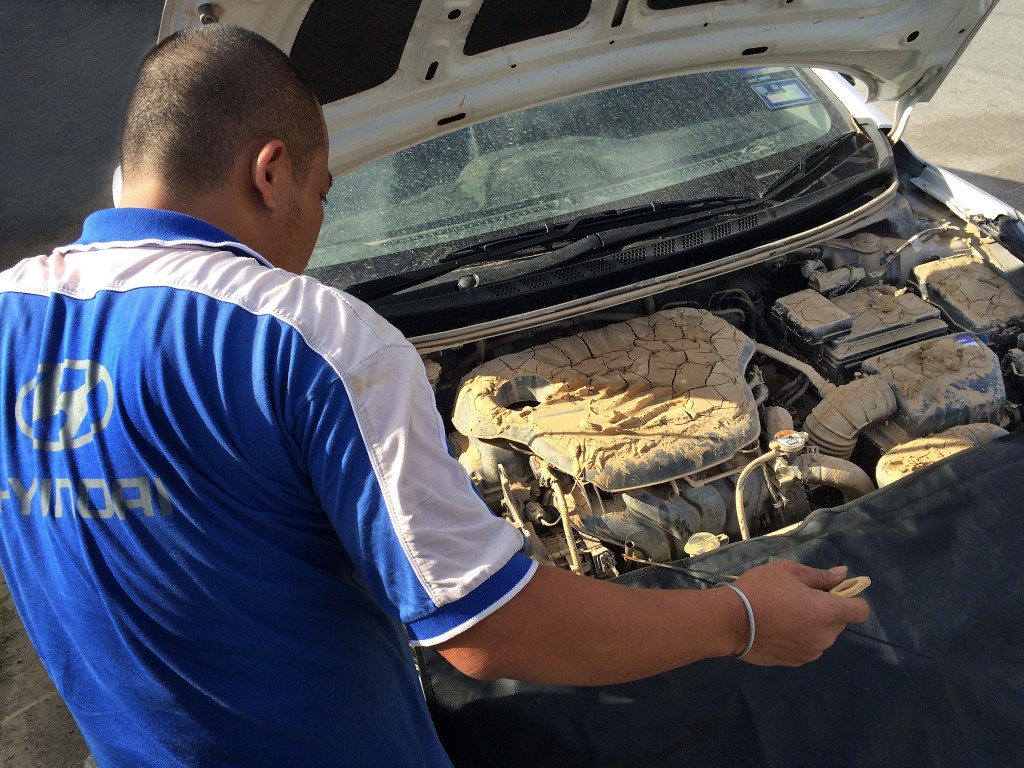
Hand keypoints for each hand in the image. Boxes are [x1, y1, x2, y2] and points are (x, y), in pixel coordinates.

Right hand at [730, 560, 869, 665]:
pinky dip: (798, 638)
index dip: (851, 599)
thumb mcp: (788, 571)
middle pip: (838, 622)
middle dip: (826, 610)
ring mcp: (810, 652)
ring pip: (821, 635)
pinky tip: (776, 629)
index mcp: (828, 612)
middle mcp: (825, 637)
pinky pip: (806, 646)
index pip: (861, 610)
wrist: (730, 621)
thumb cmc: (760, 590)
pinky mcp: (795, 662)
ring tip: (784, 615)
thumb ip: (819, 576)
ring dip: (812, 625)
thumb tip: (842, 574)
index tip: (832, 592)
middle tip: (798, 599)